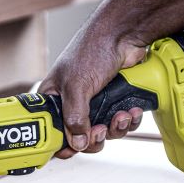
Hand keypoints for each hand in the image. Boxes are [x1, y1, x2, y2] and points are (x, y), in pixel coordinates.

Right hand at [38, 23, 149, 157]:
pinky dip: (128, 121)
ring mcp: (95, 104)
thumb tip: (78, 143)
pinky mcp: (114, 103)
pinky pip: (120, 124)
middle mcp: (73, 104)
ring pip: (103, 133)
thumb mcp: (76, 86)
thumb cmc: (91, 49)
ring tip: (121, 116)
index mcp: (54, 99)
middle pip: (80, 139)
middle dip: (94, 138)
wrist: (123, 34)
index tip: (74, 147)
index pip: (51, 132)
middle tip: (100, 130)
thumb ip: (74, 118)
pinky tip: (131, 111)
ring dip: (115, 129)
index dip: (62, 144)